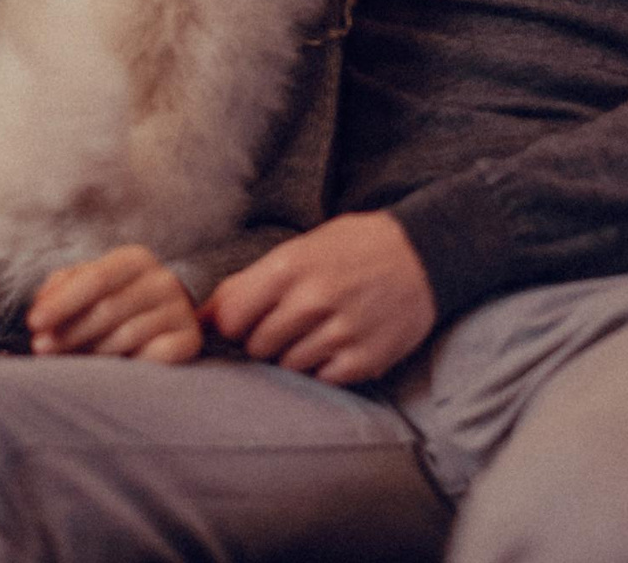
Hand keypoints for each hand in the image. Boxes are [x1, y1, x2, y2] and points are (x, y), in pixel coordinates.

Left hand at [27, 245, 202, 362]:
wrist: (164, 320)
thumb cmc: (114, 303)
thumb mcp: (87, 287)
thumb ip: (61, 289)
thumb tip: (40, 306)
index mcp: (135, 259)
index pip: (95, 279)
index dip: (62, 302)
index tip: (33, 323)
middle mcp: (163, 280)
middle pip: (108, 309)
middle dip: (68, 332)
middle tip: (41, 349)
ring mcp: (181, 310)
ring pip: (126, 336)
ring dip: (91, 353)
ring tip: (71, 362)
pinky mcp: (189, 341)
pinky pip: (153, 357)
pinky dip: (129, 365)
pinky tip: (113, 371)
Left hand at [200, 212, 436, 386]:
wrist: (423, 252)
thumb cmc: (352, 247)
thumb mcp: (299, 249)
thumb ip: (253, 281)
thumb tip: (204, 315)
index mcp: (288, 267)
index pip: (230, 317)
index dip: (230, 325)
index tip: (240, 324)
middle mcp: (312, 301)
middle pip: (256, 346)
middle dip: (262, 340)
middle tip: (285, 325)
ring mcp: (340, 332)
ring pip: (288, 366)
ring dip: (294, 355)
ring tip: (316, 331)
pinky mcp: (365, 359)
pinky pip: (322, 380)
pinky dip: (324, 369)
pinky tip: (338, 344)